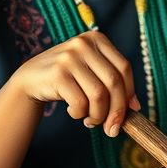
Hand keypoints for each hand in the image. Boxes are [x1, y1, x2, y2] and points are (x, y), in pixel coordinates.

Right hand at [10, 31, 140, 135]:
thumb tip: (135, 107)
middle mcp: (83, 44)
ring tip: (91, 120)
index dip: (130, 92)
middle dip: (117, 110)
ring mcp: (69, 57)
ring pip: (98, 95)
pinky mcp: (57, 74)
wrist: (31, 78)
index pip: (124, 68)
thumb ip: (112, 82)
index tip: (131, 111)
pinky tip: (74, 112)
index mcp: (97, 39)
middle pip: (113, 82)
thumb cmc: (68, 78)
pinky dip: (80, 114)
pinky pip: (80, 102)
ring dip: (98, 115)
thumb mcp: (91, 72)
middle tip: (113, 129)